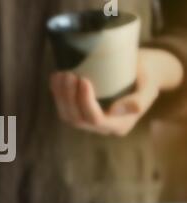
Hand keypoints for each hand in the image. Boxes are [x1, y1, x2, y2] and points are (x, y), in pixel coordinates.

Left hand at [50, 48, 182, 135]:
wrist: (143, 73)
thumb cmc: (147, 79)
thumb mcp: (149, 88)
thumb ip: (138, 101)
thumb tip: (116, 110)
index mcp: (119, 125)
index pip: (96, 119)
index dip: (86, 101)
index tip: (84, 79)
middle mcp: (101, 127)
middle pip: (77, 119)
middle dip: (69, 97)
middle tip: (68, 74)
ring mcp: (89, 120)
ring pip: (67, 115)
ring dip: (60, 96)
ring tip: (61, 74)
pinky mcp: (80, 111)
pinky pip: (64, 108)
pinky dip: (57, 93)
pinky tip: (55, 77)